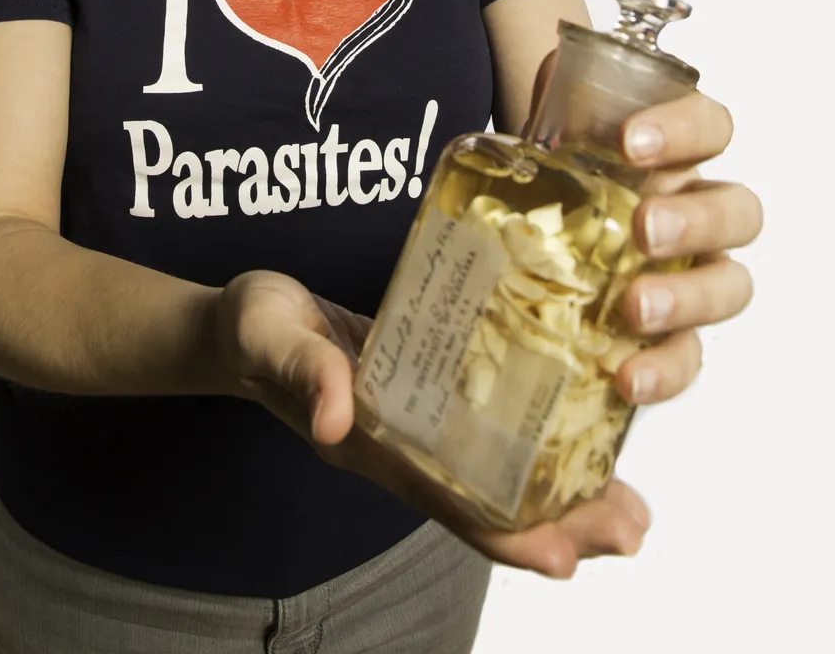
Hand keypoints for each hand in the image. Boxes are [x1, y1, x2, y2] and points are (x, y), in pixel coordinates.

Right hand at [214, 268, 650, 578]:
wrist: (244, 321)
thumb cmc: (253, 330)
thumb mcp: (270, 335)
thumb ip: (302, 370)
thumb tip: (335, 416)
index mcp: (368, 446)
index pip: (448, 503)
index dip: (508, 534)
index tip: (566, 555)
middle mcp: (402, 448)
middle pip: (491, 505)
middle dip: (564, 524)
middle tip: (632, 527)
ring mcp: (418, 425)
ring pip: (500, 474)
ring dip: (566, 491)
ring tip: (631, 503)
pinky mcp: (427, 389)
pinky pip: (488, 426)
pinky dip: (538, 438)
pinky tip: (584, 430)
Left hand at [532, 52, 763, 408]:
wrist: (534, 215)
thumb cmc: (561, 164)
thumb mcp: (554, 124)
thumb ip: (556, 98)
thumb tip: (545, 87)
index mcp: (678, 151)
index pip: (711, 127)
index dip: (683, 130)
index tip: (630, 141)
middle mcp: (698, 210)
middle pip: (736, 212)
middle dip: (696, 220)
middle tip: (644, 228)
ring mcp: (691, 274)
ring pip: (729, 286)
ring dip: (689, 298)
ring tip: (636, 306)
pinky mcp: (669, 333)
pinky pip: (688, 356)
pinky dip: (665, 370)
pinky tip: (627, 376)